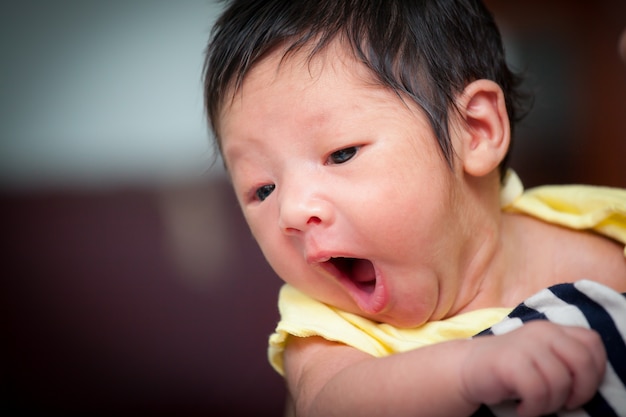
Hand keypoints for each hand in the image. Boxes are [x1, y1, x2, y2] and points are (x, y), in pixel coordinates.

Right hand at [460, 321, 605, 416]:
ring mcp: (524, 344)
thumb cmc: (510, 371)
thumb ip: (565, 357)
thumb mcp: (542, 357)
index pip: (591, 343)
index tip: (578, 389)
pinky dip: (533, 408)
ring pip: (559, 381)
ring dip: (551, 404)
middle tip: (565, 404)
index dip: (595, 370)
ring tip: (535, 406)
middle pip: (582, 361)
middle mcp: (541, 331)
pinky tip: (522, 407)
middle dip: (581, 391)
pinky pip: (537, 391)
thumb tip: (593, 380)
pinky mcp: (509, 361)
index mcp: (553, 329)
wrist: (467, 369)